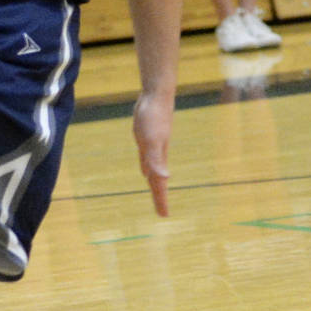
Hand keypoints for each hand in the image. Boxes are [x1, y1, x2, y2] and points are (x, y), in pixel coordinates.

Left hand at [133, 89, 172, 216]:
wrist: (157, 94)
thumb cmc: (153, 117)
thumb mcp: (150, 140)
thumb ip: (155, 160)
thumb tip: (164, 178)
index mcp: (157, 158)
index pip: (159, 184)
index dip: (161, 200)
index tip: (164, 216)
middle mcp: (156, 154)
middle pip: (157, 180)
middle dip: (159, 196)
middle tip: (162, 212)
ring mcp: (153, 145)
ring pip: (153, 170)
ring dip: (154, 182)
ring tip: (155, 192)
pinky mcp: (148, 136)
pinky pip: (148, 158)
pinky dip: (147, 167)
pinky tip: (145, 169)